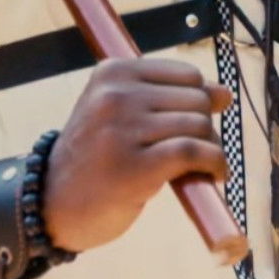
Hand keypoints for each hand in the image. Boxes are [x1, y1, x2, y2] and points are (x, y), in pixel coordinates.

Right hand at [42, 57, 232, 252]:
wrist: (54, 205)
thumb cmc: (96, 159)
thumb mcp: (124, 116)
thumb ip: (171, 99)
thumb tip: (224, 92)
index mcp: (112, 73)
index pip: (187, 75)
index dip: (201, 101)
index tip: (194, 125)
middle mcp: (115, 96)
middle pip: (196, 99)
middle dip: (206, 127)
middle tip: (196, 153)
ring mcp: (122, 131)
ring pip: (198, 126)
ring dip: (212, 149)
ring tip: (202, 167)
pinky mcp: (134, 167)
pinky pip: (194, 152)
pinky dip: (214, 163)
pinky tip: (214, 175)